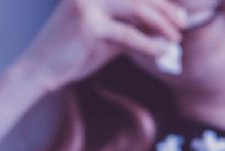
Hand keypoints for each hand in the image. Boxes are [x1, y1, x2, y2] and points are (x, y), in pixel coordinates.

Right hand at [15, 0, 186, 92]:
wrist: (40, 69)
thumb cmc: (74, 53)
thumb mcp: (107, 37)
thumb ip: (130, 28)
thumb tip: (162, 30)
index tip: (179, 12)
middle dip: (165, 8)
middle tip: (183, 22)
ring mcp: (87, 4)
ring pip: (136, 8)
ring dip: (161, 23)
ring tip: (176, 37)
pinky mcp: (88, 25)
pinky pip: (128, 34)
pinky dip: (149, 43)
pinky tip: (162, 51)